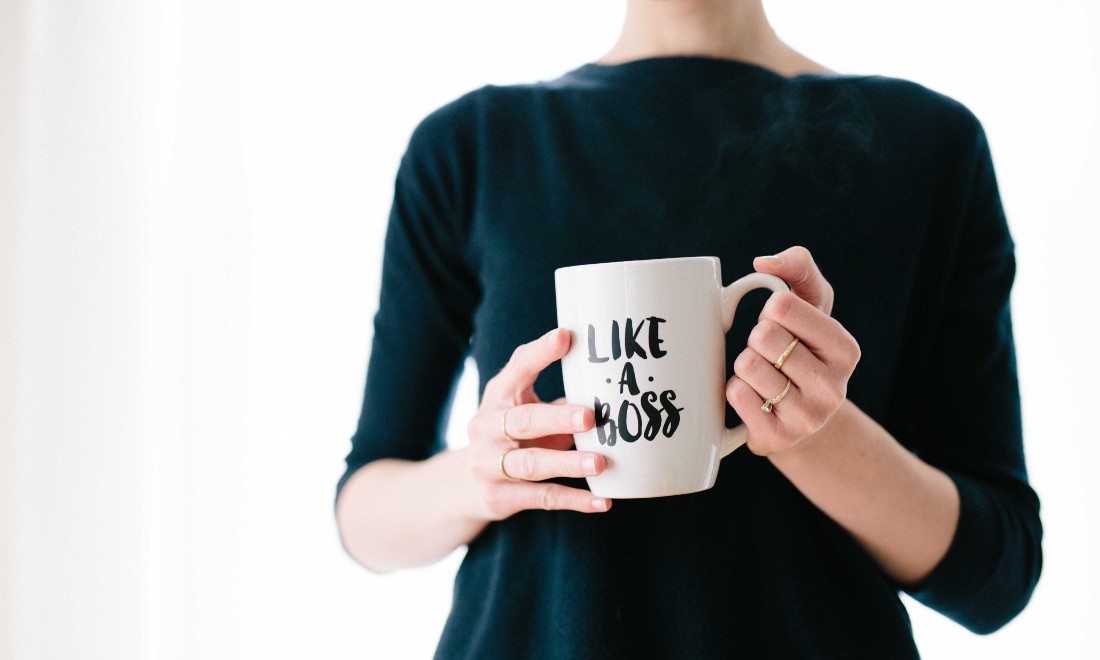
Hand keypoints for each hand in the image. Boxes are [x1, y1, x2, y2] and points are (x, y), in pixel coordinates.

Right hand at [461, 328, 611, 520]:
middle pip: (523, 421)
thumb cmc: (513, 436)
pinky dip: (574, 500)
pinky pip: (542, 498)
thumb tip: (613, 386)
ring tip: (600, 463)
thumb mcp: (526, 409)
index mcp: (498, 396)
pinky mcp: (499, 497)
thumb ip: (558, 398)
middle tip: (590, 417)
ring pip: (531, 464)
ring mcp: (488, 464)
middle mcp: (486, 427)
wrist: (466, 486)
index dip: (540, 353)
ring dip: (568, 463)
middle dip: (557, 418)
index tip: (566, 337)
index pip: (517, 369)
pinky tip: (603, 501)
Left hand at [726, 246, 860, 454]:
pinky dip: (735, 389)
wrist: (800, 417)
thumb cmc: (802, 349)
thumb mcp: (811, 304)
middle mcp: (833, 387)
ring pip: (747, 366)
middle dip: (756, 339)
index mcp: (845, 349)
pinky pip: (735, 394)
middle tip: (771, 354)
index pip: (781, 306)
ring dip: (745, 366)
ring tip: (764, 377)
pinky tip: (755, 398)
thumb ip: (798, 267)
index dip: (771, 311)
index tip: (782, 325)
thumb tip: (763, 263)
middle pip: (762, 336)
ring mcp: (807, 418)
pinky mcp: (777, 439)